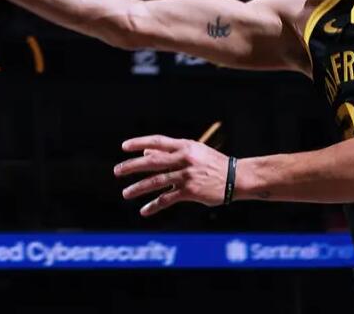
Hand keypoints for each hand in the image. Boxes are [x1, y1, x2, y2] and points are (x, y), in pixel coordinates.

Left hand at [113, 135, 229, 216]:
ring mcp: (187, 175)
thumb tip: (146, 153)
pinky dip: (154, 206)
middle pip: (152, 161)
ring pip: (156, 181)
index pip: (158, 141)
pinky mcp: (190, 192)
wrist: (236, 177)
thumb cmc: (213, 163)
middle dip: (132, 166)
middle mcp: (184, 159)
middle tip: (117, 171)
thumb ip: (171, 152)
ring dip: (138, 188)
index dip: (140, 143)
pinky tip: (144, 211)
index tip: (124, 146)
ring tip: (126, 193)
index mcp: (185, 146)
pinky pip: (167, 199)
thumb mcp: (194, 152)